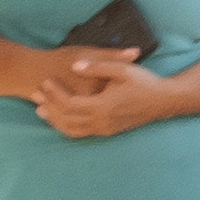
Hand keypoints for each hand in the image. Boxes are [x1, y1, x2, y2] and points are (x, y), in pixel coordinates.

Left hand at [31, 49, 165, 137]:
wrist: (164, 102)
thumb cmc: (144, 83)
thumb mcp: (122, 70)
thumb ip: (97, 67)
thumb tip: (74, 66)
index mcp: (103, 106)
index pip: (70, 103)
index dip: (54, 94)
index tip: (45, 81)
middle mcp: (102, 121)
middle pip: (66, 119)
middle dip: (49, 107)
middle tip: (35, 95)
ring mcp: (105, 129)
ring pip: (72, 130)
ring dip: (55, 120)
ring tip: (41, 110)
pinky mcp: (108, 131)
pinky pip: (81, 133)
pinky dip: (66, 127)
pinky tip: (60, 120)